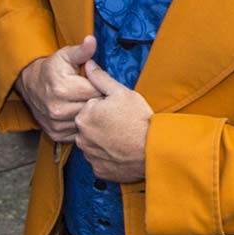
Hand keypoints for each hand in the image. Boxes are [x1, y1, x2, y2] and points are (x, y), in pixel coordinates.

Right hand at [15, 36, 98, 141]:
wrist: (31, 84)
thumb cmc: (53, 68)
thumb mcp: (66, 55)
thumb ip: (82, 51)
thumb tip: (92, 40)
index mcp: (63, 88)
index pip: (96, 92)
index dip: (102, 87)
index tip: (102, 84)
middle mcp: (57, 108)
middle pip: (93, 109)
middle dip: (99, 102)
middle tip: (98, 95)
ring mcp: (55, 123)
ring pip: (87, 123)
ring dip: (91, 116)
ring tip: (89, 104)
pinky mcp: (55, 133)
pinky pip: (78, 134)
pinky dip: (82, 126)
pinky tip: (80, 114)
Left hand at [73, 60, 152, 182]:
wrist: (152, 150)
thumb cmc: (138, 119)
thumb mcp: (121, 93)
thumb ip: (101, 78)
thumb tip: (88, 64)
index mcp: (84, 115)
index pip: (91, 107)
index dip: (107, 107)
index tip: (119, 111)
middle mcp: (81, 136)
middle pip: (90, 125)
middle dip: (102, 124)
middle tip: (122, 124)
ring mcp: (89, 155)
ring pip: (93, 143)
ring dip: (104, 140)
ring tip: (123, 137)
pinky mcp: (97, 169)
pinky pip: (99, 159)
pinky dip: (108, 156)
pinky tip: (121, 151)